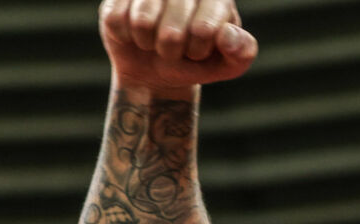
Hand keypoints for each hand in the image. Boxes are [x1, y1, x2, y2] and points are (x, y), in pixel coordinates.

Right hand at [100, 0, 256, 91]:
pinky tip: (136, 32)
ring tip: (156, 40)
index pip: (204, 30)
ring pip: (143, 23)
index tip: (198, 49)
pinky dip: (127, 37)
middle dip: (173, 52)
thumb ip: (241, 51)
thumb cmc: (199, 61)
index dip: (198, 49)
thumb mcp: (229, 63)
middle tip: (175, 48)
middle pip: (172, 32)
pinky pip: (118, 21)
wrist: (158, 66)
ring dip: (149, 45)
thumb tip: (227, 36)